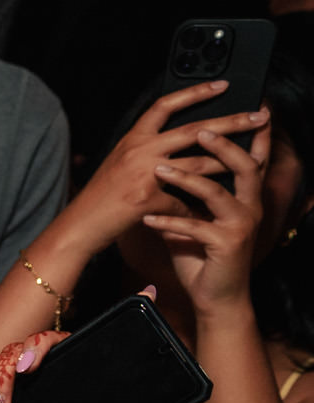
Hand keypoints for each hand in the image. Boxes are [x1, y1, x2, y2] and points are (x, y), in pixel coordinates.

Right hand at [64, 81, 268, 254]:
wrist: (79, 226)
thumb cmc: (101, 197)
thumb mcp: (121, 164)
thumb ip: (147, 150)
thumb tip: (179, 142)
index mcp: (133, 138)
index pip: (166, 105)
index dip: (195, 92)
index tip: (222, 85)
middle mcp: (139, 150)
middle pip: (195, 130)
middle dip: (232, 121)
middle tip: (258, 116)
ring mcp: (143, 174)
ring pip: (198, 164)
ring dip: (229, 162)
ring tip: (253, 159)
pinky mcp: (146, 200)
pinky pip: (182, 202)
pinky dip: (196, 209)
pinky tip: (209, 212)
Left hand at [142, 117, 269, 313]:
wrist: (215, 296)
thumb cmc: (203, 255)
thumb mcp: (196, 219)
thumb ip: (188, 195)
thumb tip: (166, 165)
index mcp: (245, 196)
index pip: (253, 158)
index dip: (253, 133)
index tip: (247, 107)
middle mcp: (250, 206)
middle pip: (246, 165)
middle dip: (224, 145)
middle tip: (201, 130)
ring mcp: (241, 225)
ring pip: (218, 192)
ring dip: (187, 178)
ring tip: (160, 170)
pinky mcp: (226, 244)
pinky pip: (195, 227)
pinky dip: (169, 222)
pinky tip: (148, 219)